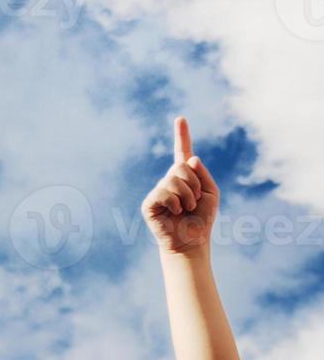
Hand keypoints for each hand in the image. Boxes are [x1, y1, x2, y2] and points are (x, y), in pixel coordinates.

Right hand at [142, 116, 218, 254]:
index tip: (180, 118)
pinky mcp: (150, 203)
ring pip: (174, 179)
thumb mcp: (210, 192)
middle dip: (194, 183)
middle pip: (181, 166)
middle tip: (193, 202)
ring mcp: (158, 191)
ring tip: (185, 209)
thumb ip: (203, 173)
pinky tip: (175, 212)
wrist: (191, 241)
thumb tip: (189, 158)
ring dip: (187, 195)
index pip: (182, 152)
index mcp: (185, 177)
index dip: (181, 135)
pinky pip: (164, 192)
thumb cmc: (202, 219)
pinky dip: (175, 202)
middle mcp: (169, 181)